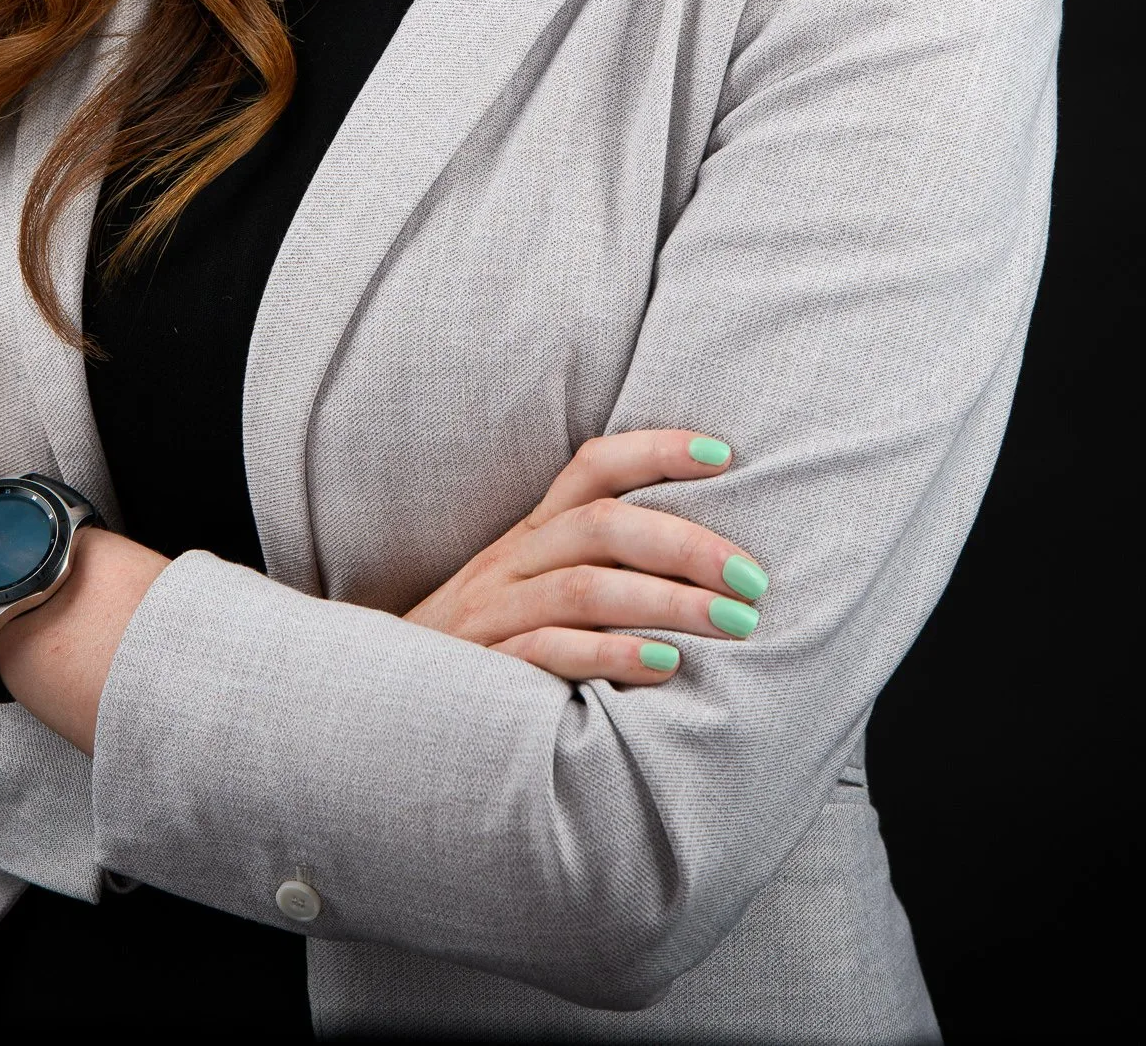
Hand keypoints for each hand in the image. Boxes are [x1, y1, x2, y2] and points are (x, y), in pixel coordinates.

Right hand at [403, 430, 766, 685]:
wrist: (392, 695)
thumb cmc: (490, 640)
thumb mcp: (534, 586)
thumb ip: (598, 566)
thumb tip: (706, 560)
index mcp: (533, 531)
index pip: (593, 466)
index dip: (657, 450)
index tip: (725, 456)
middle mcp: (514, 560)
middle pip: (603, 525)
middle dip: (686, 544)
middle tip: (753, 577)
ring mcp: (496, 611)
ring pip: (586, 587)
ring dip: (667, 602)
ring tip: (733, 622)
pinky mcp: (487, 667)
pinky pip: (549, 651)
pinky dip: (612, 655)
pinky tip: (666, 666)